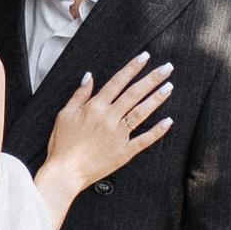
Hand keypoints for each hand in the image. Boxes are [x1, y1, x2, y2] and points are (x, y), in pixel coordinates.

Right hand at [39, 52, 174, 213]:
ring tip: (169, 87)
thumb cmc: (62, 144)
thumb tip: (89, 76)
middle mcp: (109, 118)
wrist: (65, 172)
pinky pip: (144, 140)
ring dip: (156, 99)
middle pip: (134, 94)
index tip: (144, 57)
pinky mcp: (124, 152)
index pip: (117, 82)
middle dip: (152, 79)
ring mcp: (118, 135)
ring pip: (141, 113)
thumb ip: (79, 95)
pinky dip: (157, 131)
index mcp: (94, 107)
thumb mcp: (64, 114)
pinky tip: (168, 121)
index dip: (132, 68)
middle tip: (167, 68)